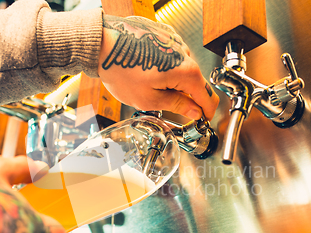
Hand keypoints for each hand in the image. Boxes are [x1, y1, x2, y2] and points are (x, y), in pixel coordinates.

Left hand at [98, 15, 218, 120]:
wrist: (102, 45)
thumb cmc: (120, 70)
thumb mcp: (149, 100)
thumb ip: (177, 106)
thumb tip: (194, 112)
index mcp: (186, 72)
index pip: (208, 98)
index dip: (206, 113)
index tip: (201, 120)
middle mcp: (185, 53)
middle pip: (197, 83)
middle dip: (187, 97)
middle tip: (168, 106)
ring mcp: (176, 42)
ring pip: (184, 69)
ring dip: (175, 81)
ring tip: (150, 85)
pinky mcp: (166, 35)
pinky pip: (173, 56)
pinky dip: (166, 66)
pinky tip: (148, 70)